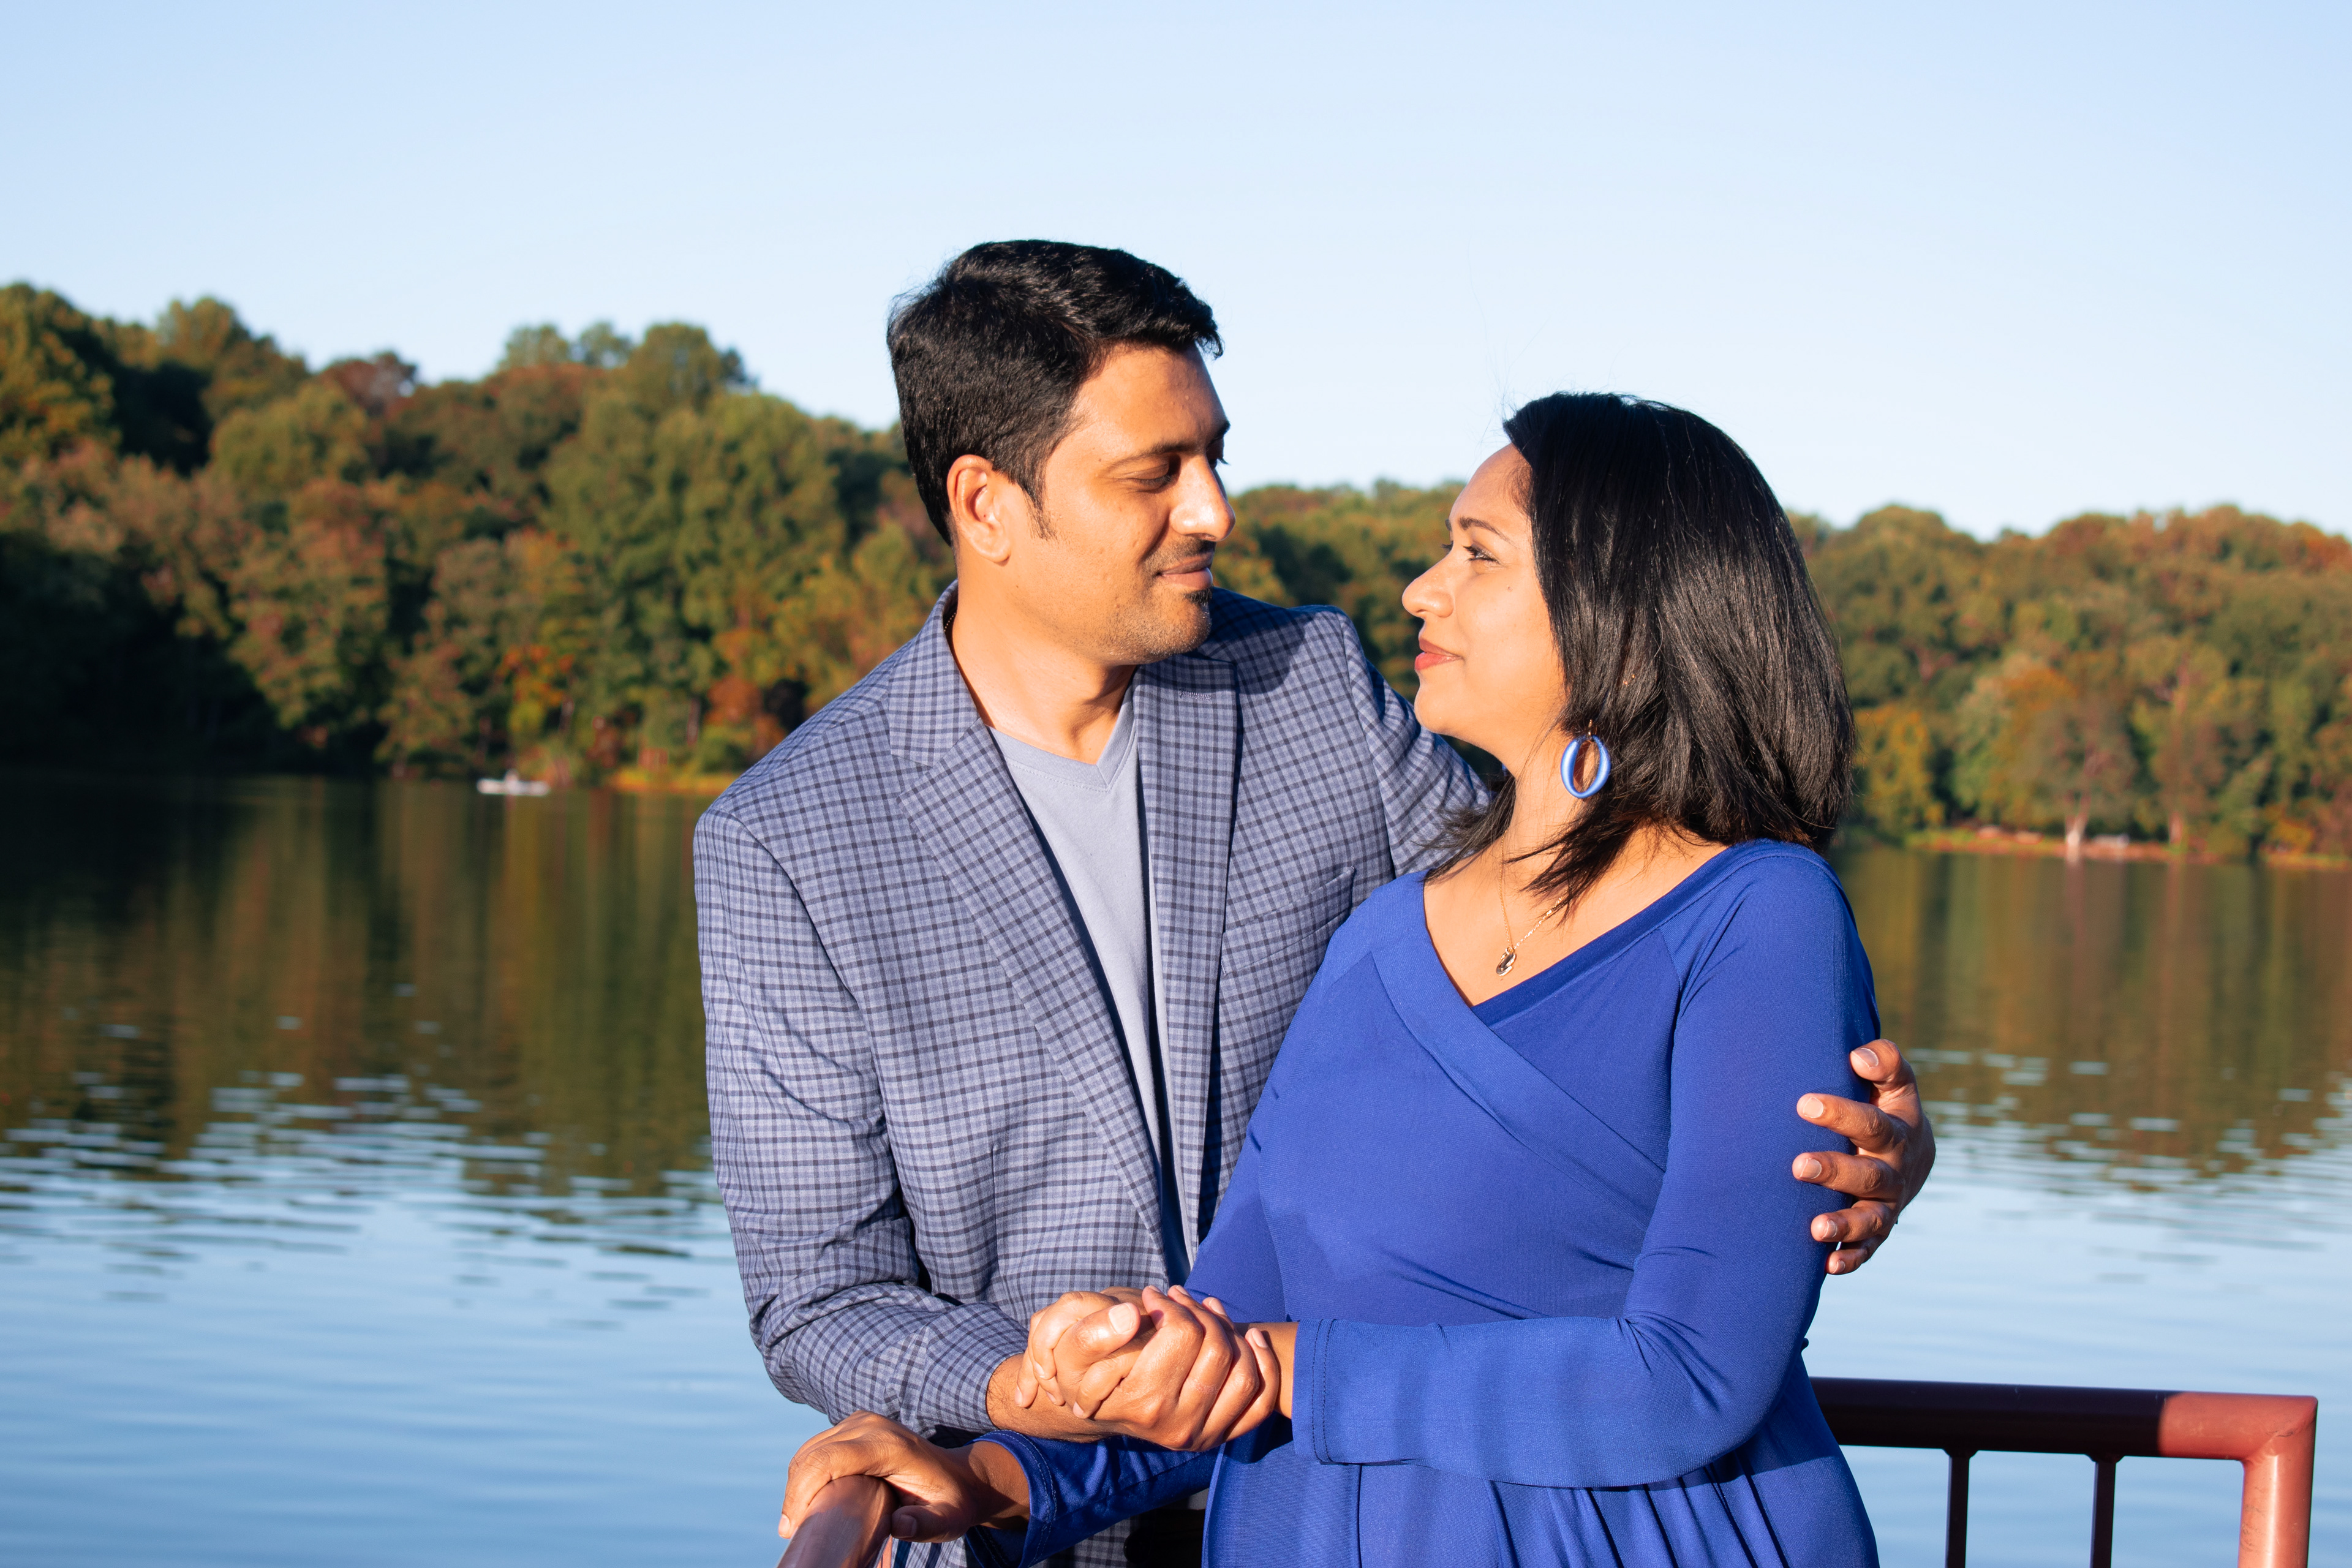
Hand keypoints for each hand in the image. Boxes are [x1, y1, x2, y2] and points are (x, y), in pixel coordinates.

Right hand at [780, 1412, 1027, 1546]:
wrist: (960, 1476)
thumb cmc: (952, 1502)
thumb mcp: (947, 1520)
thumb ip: (924, 1525)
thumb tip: (898, 1526)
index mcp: (889, 1444)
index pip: (829, 1459)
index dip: (802, 1492)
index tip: (794, 1528)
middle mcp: (870, 1425)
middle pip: (812, 1455)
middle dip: (793, 1494)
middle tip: (791, 1533)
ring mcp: (860, 1421)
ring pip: (809, 1451)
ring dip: (796, 1486)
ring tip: (797, 1523)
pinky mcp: (852, 1428)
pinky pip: (816, 1449)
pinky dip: (804, 1475)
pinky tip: (808, 1503)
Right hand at [998, 1285, 1280, 1449]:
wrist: (1097, 1407)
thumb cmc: (1084, 1371)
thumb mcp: (1068, 1350)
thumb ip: (1092, 1333)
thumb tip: (1130, 1314)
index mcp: (1144, 1402)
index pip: (1182, 1335)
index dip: (1170, 1306)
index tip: (1152, 1296)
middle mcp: (1177, 1426)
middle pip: (1217, 1349)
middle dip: (1200, 1312)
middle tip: (1178, 1299)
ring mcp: (1202, 1435)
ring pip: (1244, 1372)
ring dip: (1230, 1330)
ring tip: (1206, 1311)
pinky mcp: (1220, 1436)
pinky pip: (1261, 1401)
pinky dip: (1263, 1365)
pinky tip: (1250, 1337)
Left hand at [1794, 1038, 1936, 1274]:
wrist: (1912, 1156)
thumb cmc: (1887, 1110)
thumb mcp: (1895, 1086)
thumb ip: (1885, 1065)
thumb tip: (1860, 1055)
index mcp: (1900, 1133)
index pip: (1875, 1124)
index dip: (1843, 1114)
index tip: (1804, 1104)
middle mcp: (1895, 1171)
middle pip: (1869, 1175)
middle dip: (1835, 1171)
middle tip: (1798, 1165)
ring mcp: (1888, 1205)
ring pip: (1871, 1220)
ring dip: (1844, 1225)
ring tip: (1815, 1227)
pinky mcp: (1878, 1232)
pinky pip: (1868, 1250)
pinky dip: (1851, 1259)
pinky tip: (1827, 1265)